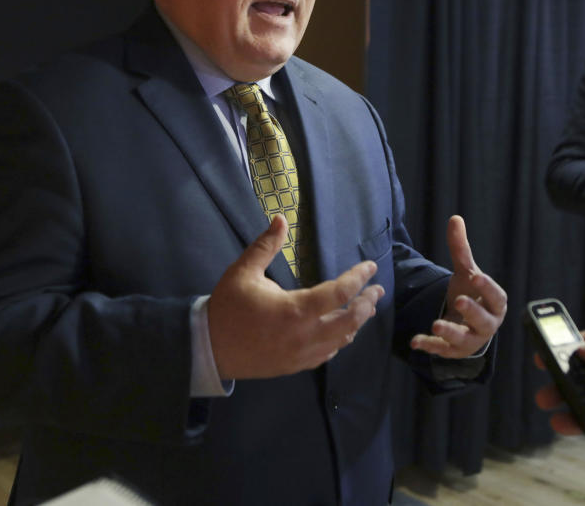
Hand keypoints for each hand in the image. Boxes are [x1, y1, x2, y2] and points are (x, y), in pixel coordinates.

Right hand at [207, 215, 384, 378]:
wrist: (207, 348)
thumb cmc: (227, 308)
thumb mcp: (243, 271)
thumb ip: (265, 245)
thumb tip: (280, 218)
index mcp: (295, 309)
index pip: (340, 293)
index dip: (359, 278)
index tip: (371, 267)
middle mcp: (305, 335)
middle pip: (350, 321)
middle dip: (367, 304)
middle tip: (377, 290)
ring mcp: (301, 354)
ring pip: (341, 340)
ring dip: (356, 323)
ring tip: (366, 308)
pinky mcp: (295, 366)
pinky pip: (326, 354)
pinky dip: (339, 341)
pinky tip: (342, 332)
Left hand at [410, 215, 506, 357]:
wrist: (467, 322)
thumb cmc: (472, 293)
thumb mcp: (466, 272)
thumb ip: (460, 249)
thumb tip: (455, 218)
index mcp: (495, 304)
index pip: (497, 297)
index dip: (489, 288)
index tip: (477, 276)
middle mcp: (487, 324)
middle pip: (484, 321)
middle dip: (472, 312)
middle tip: (459, 300)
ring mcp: (471, 340)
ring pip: (464, 340)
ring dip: (450, 332)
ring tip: (436, 324)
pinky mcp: (454, 351)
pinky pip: (443, 350)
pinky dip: (430, 346)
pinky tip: (416, 341)